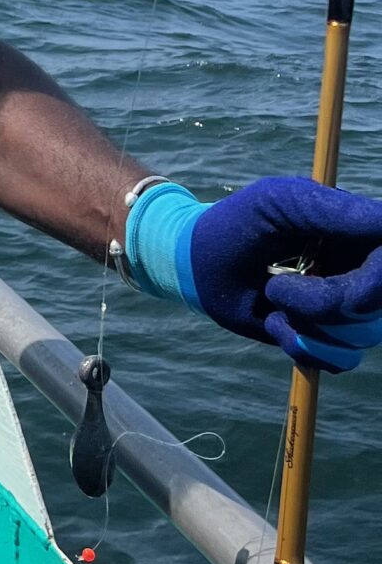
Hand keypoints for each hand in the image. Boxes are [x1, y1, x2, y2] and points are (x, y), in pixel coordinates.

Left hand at [184, 176, 381, 371]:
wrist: (199, 265)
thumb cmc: (239, 223)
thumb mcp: (280, 203)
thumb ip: (334, 211)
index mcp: (359, 234)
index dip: (380, 278)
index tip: (359, 282)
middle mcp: (362, 273)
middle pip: (374, 304)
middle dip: (326, 302)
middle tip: (276, 286)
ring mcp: (347, 309)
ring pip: (360, 335)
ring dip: (304, 321)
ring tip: (271, 295)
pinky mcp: (327, 340)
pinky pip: (338, 360)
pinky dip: (300, 344)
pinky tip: (274, 321)